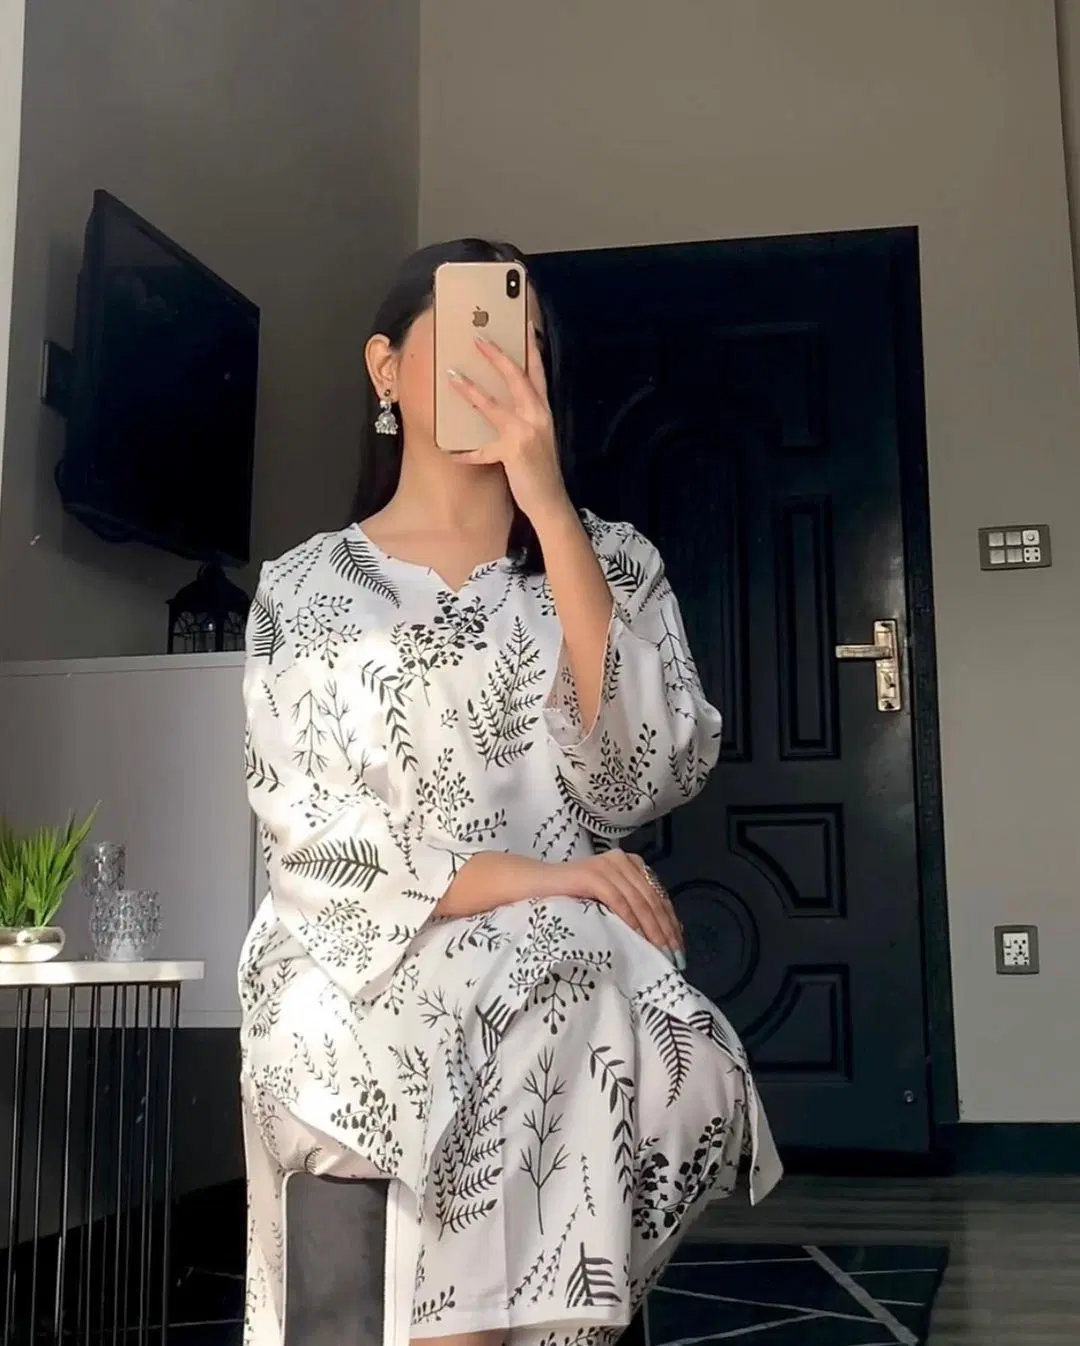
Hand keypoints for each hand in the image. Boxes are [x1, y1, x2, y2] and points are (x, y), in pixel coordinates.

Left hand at [447, 325, 571, 524]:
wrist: (551, 502)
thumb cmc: (541, 470)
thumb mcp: (539, 437)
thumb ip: (526, 417)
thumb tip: (504, 402)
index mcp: (544, 411)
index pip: (538, 372)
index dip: (530, 348)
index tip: (522, 324)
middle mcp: (538, 417)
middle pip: (517, 378)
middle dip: (497, 356)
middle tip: (478, 338)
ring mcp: (526, 434)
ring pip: (493, 406)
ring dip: (470, 390)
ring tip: (452, 375)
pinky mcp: (513, 454)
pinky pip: (481, 451)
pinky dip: (465, 453)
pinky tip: (449, 451)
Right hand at [560, 850, 685, 967]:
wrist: (536, 884)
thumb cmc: (572, 896)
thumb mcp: (610, 900)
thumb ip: (635, 907)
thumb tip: (669, 932)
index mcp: (631, 864)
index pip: (659, 896)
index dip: (671, 923)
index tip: (679, 948)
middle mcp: (623, 860)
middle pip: (652, 899)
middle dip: (666, 929)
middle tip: (675, 956)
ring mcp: (608, 865)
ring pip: (638, 900)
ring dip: (652, 928)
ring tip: (659, 951)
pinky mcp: (593, 874)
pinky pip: (618, 899)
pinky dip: (630, 919)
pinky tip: (638, 936)